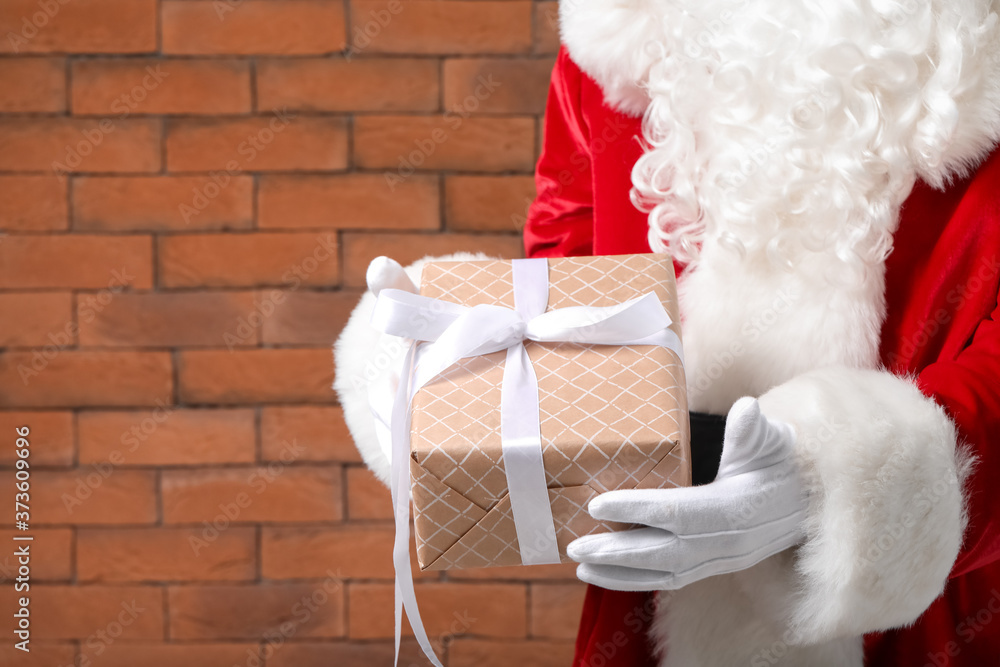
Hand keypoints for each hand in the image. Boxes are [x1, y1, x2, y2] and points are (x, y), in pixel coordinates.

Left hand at [567, 397, 806, 590]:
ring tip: (580, 565)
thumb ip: (754, 430)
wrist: (810, 499)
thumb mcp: (771, 440)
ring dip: (620, 573)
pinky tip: (607, 576)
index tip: (597, 504)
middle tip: (575, 544)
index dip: (637, 510)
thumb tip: (748, 409)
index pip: (678, 512)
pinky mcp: (716, 567)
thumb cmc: (782, 461)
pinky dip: (638, 581)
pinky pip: (673, 580)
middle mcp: (728, 542)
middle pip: (665, 552)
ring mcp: (722, 560)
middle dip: (617, 551)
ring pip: (665, 574)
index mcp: (736, 509)